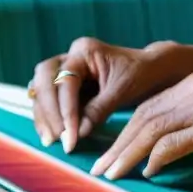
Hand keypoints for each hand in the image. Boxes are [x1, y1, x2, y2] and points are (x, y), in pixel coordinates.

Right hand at [29, 37, 176, 153]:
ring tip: (50, 141)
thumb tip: (76, 134)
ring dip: (43, 115)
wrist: (151, 70)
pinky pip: (49, 97)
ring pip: (42, 88)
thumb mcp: (122, 92)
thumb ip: (98, 110)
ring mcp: (66, 67)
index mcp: (85, 51)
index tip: (70, 137)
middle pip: (44, 79)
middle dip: (48, 111)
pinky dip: (48, 115)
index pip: (66, 81)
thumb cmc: (140, 75)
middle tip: (56, 138)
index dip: (65, 111)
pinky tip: (50, 134)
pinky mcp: (67, 82)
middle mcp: (71, 56)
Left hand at [89, 73, 192, 180]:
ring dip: (127, 155)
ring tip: (111, 175)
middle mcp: (189, 90)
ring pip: (151, 131)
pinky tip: (146, 173)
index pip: (146, 108)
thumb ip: (189, 118)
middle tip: (99, 169)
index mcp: (188, 84)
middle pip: (142, 119)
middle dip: (117, 146)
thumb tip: (162, 146)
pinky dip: (155, 159)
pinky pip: (173, 144)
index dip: (124, 132)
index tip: (110, 152)